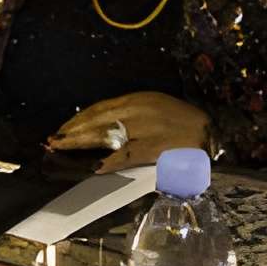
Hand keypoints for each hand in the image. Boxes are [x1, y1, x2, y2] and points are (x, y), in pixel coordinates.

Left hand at [47, 92, 209, 171]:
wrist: (215, 132)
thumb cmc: (183, 125)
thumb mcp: (155, 111)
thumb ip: (129, 118)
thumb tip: (98, 132)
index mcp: (139, 99)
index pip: (100, 108)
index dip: (77, 120)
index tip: (61, 131)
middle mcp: (140, 110)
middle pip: (97, 120)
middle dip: (72, 133)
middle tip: (52, 142)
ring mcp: (147, 128)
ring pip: (106, 135)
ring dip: (82, 145)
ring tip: (62, 152)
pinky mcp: (156, 147)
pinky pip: (126, 155)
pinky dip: (107, 161)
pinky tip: (93, 167)